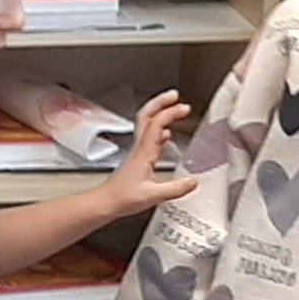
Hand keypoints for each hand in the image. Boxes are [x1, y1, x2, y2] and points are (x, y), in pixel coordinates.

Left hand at [97, 90, 199, 215]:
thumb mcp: (154, 195)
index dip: (170, 112)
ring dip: (160, 115)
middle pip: (147, 116)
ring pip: (147, 125)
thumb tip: (193, 182)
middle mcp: (139, 148)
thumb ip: (176, 189)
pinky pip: (149, 139)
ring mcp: (137, 152)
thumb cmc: (122, 198)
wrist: (105, 203)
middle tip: (174, 96)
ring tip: (174, 111)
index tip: (184, 107)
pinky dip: (159, 132)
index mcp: (144, 152)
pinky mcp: (137, 160)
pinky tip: (165, 137)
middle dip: (161, 103)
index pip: (156, 124)